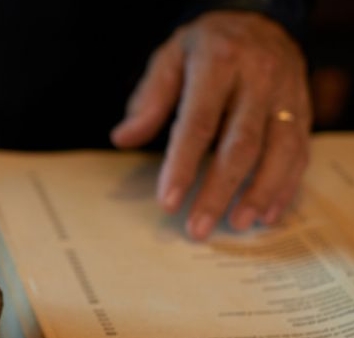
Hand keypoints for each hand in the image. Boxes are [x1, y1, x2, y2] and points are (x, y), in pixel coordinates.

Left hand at [110, 11, 310, 239]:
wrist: (259, 20)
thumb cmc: (205, 47)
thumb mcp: (168, 59)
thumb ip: (149, 101)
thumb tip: (122, 139)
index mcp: (218, 62)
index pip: (198, 123)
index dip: (182, 166)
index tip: (168, 202)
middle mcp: (258, 78)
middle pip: (240, 145)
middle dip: (219, 192)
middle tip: (198, 228)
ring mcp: (286, 94)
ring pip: (278, 152)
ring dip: (259, 194)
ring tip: (237, 225)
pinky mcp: (303, 109)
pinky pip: (300, 152)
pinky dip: (285, 186)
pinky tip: (267, 213)